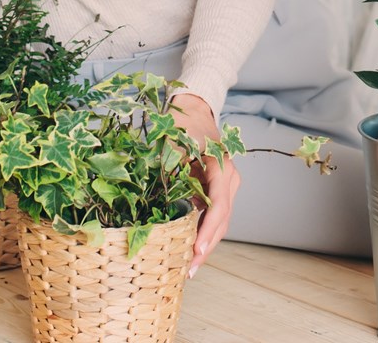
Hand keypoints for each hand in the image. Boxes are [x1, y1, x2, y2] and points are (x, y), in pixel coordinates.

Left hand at [171, 92, 240, 278]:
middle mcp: (229, 178)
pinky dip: (203, 231)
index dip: (208, 229)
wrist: (195, 107)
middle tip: (189, 270)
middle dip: (206, 246)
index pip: (219, 204)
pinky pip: (213, 214)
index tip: (196, 249)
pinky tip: (189, 249)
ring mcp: (227, 185)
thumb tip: (148, 194)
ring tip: (188, 267)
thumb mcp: (173, 140)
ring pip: (220, 221)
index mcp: (221, 165)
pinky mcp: (218, 189)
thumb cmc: (183, 120)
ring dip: (205, 243)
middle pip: (222, 219)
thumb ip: (167, 166)